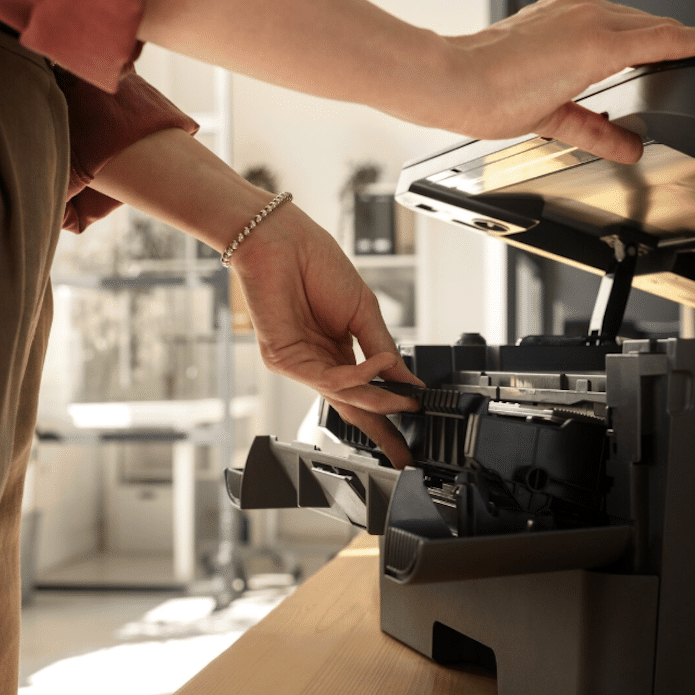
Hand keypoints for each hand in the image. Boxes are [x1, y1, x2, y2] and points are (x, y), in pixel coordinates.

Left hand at [88, 129, 421, 467]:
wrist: (281, 240)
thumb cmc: (316, 264)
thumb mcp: (363, 311)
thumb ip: (384, 349)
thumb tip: (408, 379)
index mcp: (340, 350)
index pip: (367, 391)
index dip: (390, 413)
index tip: (413, 430)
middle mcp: (320, 362)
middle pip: (353, 406)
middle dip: (380, 431)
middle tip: (404, 454)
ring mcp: (301, 364)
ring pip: (343, 395)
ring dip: (377, 399)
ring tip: (404, 400)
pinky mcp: (285, 360)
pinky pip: (327, 378)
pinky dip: (357, 376)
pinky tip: (377, 367)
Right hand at [143, 0, 694, 164]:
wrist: (452, 83)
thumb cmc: (480, 93)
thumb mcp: (550, 116)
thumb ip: (595, 129)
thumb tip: (626, 146)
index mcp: (565, 23)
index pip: (630, 29)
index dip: (667, 42)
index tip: (694, 49)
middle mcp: (581, 11)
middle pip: (652, 26)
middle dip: (687, 44)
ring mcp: (591, 19)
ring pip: (661, 28)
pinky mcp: (597, 38)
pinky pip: (661, 40)